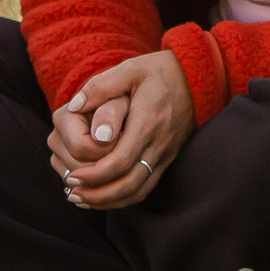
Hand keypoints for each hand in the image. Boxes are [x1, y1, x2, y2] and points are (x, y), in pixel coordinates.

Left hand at [50, 51, 192, 210]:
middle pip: (128, 184)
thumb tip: (74, 106)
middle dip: (97, 194)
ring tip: (81, 199)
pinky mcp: (167, 158)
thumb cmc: (159, 71)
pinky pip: (146, 187)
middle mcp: (159, 144)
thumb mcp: (129, 69)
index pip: (120, 161)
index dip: (94, 175)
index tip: (73, 176)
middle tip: (72, 191)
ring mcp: (165, 154)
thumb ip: (100, 87)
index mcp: (147, 123)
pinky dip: (123, 197)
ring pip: (138, 191)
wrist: (197, 77)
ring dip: (108, 201)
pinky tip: (104, 196)